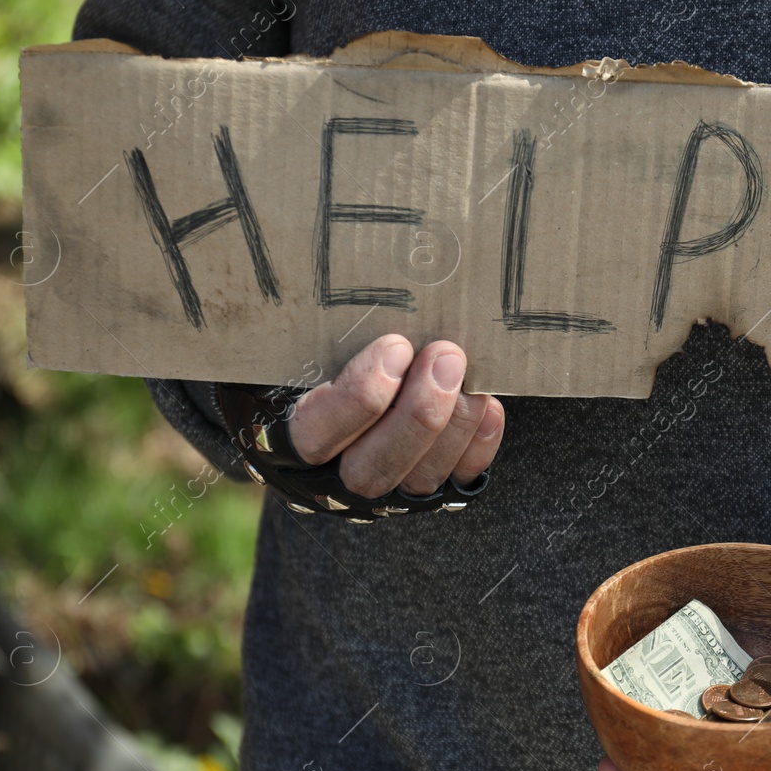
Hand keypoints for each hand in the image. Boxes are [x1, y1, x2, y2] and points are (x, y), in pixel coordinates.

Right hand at [286, 334, 504, 497]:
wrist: (325, 385)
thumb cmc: (305, 355)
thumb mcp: (291, 342)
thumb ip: (306, 330)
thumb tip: (337, 275)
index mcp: (281, 438)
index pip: (315, 434)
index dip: (357, 397)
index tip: (395, 346)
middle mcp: (329, 478)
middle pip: (371, 469)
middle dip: (417, 414)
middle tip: (446, 357)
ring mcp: (379, 493)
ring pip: (416, 481)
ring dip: (453, 427)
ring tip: (471, 377)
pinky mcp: (423, 494)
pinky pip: (454, 484)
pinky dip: (476, 448)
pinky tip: (489, 407)